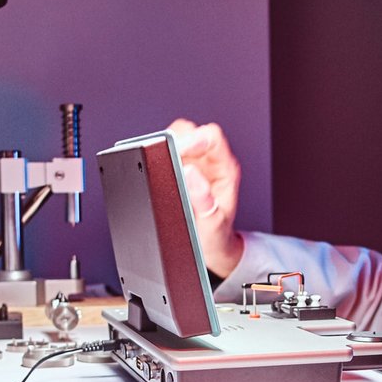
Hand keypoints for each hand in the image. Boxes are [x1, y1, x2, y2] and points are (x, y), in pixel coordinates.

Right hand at [165, 119, 244, 276]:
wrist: (211, 249)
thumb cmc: (216, 237)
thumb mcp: (213, 225)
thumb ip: (204, 200)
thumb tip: (190, 174)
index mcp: (225, 169)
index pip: (211, 137)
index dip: (193, 138)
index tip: (177, 150)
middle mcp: (211, 163)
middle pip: (192, 132)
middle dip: (174, 140)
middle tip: (163, 157)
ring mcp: (194, 165)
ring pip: (176, 139)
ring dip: (164, 148)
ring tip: (159, 166)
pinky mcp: (179, 171)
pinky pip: (165, 154)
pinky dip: (157, 158)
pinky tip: (156, 174)